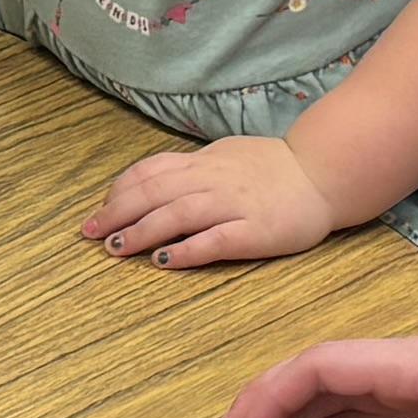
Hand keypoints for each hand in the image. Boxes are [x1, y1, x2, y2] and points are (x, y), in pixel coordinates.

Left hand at [83, 136, 333, 268]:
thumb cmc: (274, 169)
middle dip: (118, 213)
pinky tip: (164, 261)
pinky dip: (187, 250)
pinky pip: (216, 240)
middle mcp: (214, 180)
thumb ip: (192, 168)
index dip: (120, 191)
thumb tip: (152, 181)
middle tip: (90, 234)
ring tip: (115, 248)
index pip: (151, 172)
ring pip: (178, 214)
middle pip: (155, 192)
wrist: (326, 175)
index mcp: (205, 162)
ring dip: (142, 230)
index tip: (99, 211)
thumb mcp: (227, 156)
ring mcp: (235, 205)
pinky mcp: (255, 231)